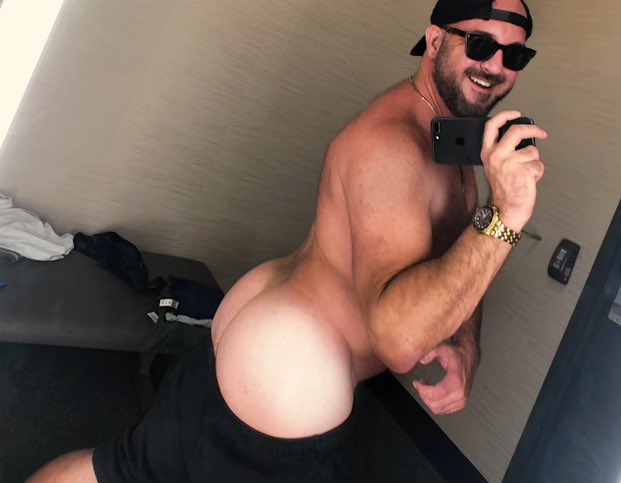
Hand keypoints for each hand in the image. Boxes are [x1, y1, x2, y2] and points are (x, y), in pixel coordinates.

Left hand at [412, 343, 478, 414]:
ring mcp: (461, 400)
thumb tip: (422, 359)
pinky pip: (443, 410)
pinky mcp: (461, 403)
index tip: (417, 383)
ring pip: (438, 409)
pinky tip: (433, 393)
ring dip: (428, 400)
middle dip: (423, 395)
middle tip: (419, 385)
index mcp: (456, 382)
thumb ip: (431, 353)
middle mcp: (460, 393)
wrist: (468, 358)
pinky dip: (435, 403)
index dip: (422, 390)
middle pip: (435, 405)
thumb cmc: (456, 355)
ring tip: (425, 388)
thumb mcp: (442, 349)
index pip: (435, 395)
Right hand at [481, 110, 547, 231]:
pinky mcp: (524, 171)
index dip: (505, 116)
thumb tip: (522, 139)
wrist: (505, 210)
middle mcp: (497, 156)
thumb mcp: (495, 166)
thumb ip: (503, 151)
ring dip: (534, 162)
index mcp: (488, 153)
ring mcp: (510, 163)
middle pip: (516, 131)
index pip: (491, 127)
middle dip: (532, 130)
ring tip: (526, 173)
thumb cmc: (503, 190)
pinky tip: (529, 180)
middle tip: (540, 133)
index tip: (517, 115)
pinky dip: (538, 173)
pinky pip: (539, 165)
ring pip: (532, 152)